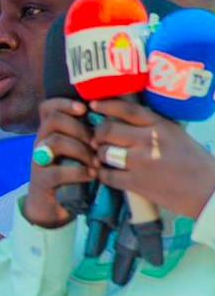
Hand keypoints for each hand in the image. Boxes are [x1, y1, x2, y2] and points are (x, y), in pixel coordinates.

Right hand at [24, 98, 95, 227]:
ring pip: (55, 142)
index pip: (47, 108)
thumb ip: (86, 136)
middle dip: (80, 128)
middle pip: (53, 120)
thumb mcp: (77, 152)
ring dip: (81, 150)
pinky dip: (79, 172)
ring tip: (96, 162)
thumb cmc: (72, 175)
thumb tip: (111, 120)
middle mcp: (41, 143)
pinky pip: (58, 171)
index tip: (84, 109)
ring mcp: (38, 161)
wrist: (52, 206)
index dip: (64, 103)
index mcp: (49, 133)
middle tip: (96, 142)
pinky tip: (91, 175)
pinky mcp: (41, 180)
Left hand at [90, 99, 214, 219]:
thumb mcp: (175, 134)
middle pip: (107, 130)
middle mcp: (149, 141)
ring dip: (99, 155)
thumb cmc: (192, 160)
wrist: (207, 190)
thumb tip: (120, 118)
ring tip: (105, 157)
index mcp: (160, 126)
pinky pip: (106, 175)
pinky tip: (108, 172)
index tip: (93, 105)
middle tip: (98, 139)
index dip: (107, 104)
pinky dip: (102, 174)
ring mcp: (141, 163)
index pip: (127, 110)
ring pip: (103, 152)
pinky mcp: (136, 184)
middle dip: (98, 134)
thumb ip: (151, 125)